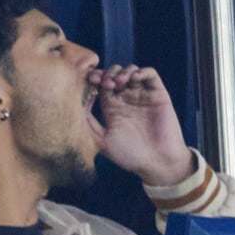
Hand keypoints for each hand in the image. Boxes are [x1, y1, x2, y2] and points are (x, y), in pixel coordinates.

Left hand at [88, 64, 194, 185]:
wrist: (157, 163)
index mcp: (111, 108)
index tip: (89, 81)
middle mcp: (126, 99)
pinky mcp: (157, 94)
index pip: (100, 86)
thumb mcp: (102, 141)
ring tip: (119, 82)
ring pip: (130, 71)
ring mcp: (142, 95)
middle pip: (113, 74)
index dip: (94, 79)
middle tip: (105, 83)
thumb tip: (76, 106)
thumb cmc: (129, 156)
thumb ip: (89, 125)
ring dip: (122, 72)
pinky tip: (133, 79)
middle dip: (107, 74)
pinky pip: (150, 74)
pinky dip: (142, 72)